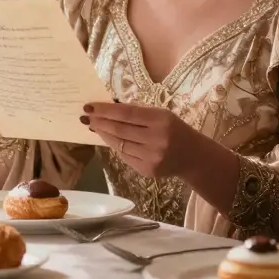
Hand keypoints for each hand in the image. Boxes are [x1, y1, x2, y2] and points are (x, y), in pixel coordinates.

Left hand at [81, 102, 201, 177]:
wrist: (193, 156)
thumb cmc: (174, 129)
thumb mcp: (161, 115)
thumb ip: (138, 112)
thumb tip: (107, 109)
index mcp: (161, 120)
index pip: (127, 114)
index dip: (105, 110)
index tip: (88, 107)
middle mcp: (157, 139)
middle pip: (120, 130)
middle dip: (100, 123)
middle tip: (85, 117)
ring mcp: (152, 157)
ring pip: (120, 145)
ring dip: (104, 135)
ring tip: (95, 126)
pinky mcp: (147, 171)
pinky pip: (125, 157)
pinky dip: (115, 147)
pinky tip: (109, 139)